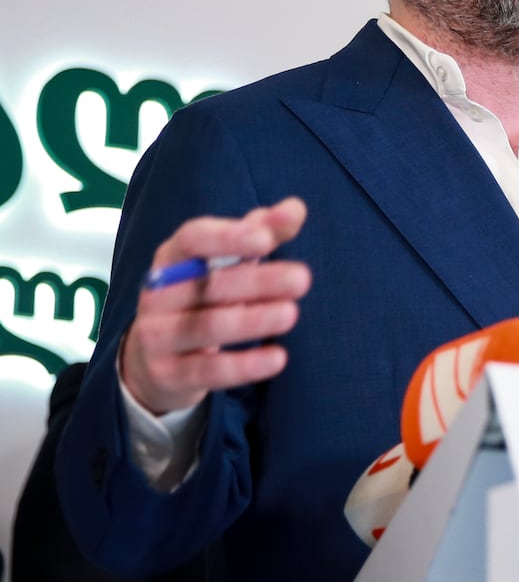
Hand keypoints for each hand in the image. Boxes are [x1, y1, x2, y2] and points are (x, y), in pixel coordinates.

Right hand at [121, 197, 312, 414]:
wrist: (153, 358)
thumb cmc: (201, 296)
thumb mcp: (224, 262)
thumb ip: (260, 232)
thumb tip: (296, 208)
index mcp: (171, 259)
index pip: (193, 240)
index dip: (228, 238)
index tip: (267, 240)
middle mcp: (157, 294)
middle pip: (209, 285)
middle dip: (258, 281)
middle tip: (302, 278)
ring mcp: (157, 335)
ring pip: (208, 326)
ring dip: (253, 320)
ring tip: (292, 313)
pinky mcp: (168, 373)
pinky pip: (208, 370)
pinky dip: (245, 365)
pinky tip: (278, 358)